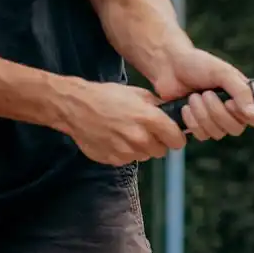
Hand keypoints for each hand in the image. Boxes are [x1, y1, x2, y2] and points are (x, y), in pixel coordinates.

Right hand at [58, 81, 187, 165]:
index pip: (177, 140)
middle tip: (145, 131)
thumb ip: (156, 105)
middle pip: (161, 151)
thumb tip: (171, 113)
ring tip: (126, 132)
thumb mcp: (135, 93)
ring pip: (145, 155)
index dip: (176, 137)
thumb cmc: (105, 96)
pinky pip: (128, 159)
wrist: (75, 107)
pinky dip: (125, 151)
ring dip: (140, 147)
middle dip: (157, 142)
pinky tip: (115, 137)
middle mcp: (139, 138)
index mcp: (148, 118)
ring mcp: (126, 151)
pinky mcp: (114, 159)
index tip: (171, 135)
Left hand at [148, 46, 253, 141]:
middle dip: (217, 111)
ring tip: (193, 97)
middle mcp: (232, 112)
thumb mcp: (222, 72)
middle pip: (236, 129)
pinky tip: (185, 106)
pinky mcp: (198, 127)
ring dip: (202, 114)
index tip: (232, 102)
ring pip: (217, 133)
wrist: (169, 66)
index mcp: (243, 97)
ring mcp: (215, 121)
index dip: (250, 117)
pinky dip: (192, 121)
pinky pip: (201, 135)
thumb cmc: (197, 64)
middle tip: (205, 94)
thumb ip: (241, 91)